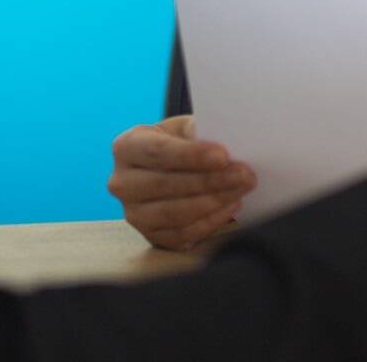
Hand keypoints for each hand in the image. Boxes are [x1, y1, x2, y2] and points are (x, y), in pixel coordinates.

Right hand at [107, 115, 257, 250]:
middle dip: (210, 181)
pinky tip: (231, 207)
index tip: (223, 155)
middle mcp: (122, 183)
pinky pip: (182, 235)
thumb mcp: (182, 129)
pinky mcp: (150, 237)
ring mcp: (134, 214)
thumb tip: (225, 142)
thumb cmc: (177, 144)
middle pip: (165, 185)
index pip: (157, 152)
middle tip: (244, 175)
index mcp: (126, 147)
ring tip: (241, 190)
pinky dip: (210, 222)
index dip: (191, 155)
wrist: (167, 170)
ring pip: (174, 213)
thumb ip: (197, 133)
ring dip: (214, 202)